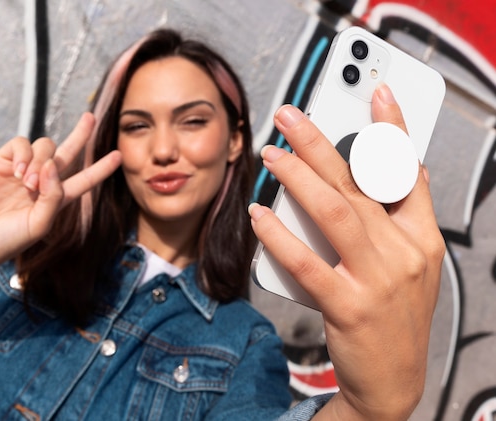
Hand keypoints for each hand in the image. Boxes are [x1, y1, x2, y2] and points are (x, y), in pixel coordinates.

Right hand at [0, 112, 120, 271]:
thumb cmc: (5, 240)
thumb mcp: (39, 225)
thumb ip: (53, 197)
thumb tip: (54, 165)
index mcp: (56, 199)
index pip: (84, 180)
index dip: (101, 168)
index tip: (119, 155)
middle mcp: (43, 181)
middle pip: (68, 152)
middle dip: (80, 134)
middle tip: (90, 117)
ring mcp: (22, 170)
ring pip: (45, 147)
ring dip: (41, 161)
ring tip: (28, 184)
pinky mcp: (2, 161)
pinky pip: (21, 144)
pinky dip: (24, 154)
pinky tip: (17, 172)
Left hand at [249, 84, 443, 419]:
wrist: (393, 382)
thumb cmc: (394, 318)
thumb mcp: (414, 266)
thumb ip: (406, 218)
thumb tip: (405, 168)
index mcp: (422, 239)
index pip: (408, 173)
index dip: (393, 130)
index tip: (376, 93)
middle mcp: (403, 254)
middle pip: (359, 184)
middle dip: (322, 143)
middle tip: (290, 117)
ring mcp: (377, 281)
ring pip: (334, 214)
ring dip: (299, 178)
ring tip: (271, 155)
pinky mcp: (348, 308)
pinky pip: (308, 263)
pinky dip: (280, 236)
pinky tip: (260, 215)